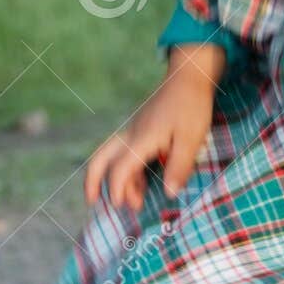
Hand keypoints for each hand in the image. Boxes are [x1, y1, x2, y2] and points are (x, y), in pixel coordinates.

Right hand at [83, 44, 223, 210]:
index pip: (120, 168)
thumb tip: (170, 194)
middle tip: (92, 202)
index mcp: (141, 139)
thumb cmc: (192, 106)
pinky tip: (142, 184)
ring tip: (134, 203)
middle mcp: (131, 135)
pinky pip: (125, 152)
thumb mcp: (191, 139)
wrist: (190, 76)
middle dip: (92, 180)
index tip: (120, 207)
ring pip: (112, 156)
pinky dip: (128, 171)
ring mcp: (134, 130)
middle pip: (100, 157)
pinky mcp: (142, 129)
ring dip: (118, 180)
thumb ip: (179, 167)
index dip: (117, 189)